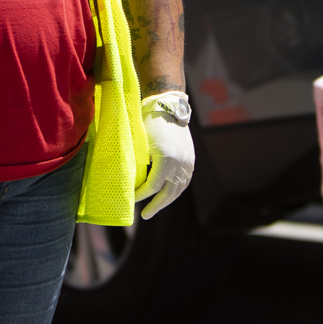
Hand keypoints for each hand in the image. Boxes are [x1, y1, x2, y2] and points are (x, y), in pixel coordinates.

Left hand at [136, 93, 194, 220]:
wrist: (168, 107)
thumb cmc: (149, 123)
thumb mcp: (141, 144)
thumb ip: (139, 164)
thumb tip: (131, 183)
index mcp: (166, 159)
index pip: (152, 186)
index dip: (141, 195)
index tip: (132, 198)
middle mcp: (180, 163)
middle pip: (168, 193)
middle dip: (156, 205)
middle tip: (145, 216)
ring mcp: (188, 162)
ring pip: (179, 189)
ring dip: (167, 200)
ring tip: (156, 207)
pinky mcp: (191, 160)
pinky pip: (185, 181)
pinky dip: (177, 190)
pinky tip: (169, 196)